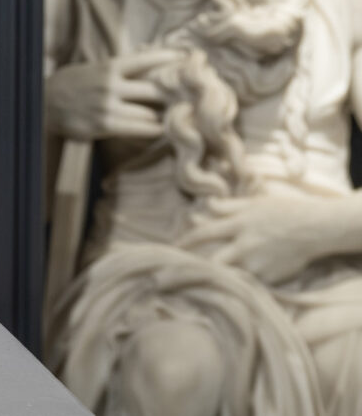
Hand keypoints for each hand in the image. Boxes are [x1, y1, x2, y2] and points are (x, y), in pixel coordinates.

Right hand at [44, 50, 184, 140]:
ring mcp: (108, 106)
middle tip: (187, 97)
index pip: (144, 60)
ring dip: (163, 116)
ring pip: (151, 113)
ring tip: (174, 116)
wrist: (44, 104)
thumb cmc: (72, 85)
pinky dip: (153, 129)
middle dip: (172, 95)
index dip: (168, 58)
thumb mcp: (93, 69)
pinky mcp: (105, 125)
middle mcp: (110, 85)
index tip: (187, 58)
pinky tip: (159, 128)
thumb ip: (118, 69)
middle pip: (155, 89)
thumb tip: (150, 63)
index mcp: (108, 67)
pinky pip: (141, 129)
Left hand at [181, 193, 359, 285]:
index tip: (171, 248)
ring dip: (219, 277)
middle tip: (181, 272)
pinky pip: (249, 283)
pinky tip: (234, 284)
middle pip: (213, 262)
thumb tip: (203, 206)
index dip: (185, 242)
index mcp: (238, 225)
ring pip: (230, 275)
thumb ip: (227, 207)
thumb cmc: (283, 212)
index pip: (203, 234)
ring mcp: (259, 265)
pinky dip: (241, 282)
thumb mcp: (253, 203)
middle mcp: (246, 246)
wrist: (316, 230)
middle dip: (196, 268)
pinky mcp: (271, 279)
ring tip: (204, 280)